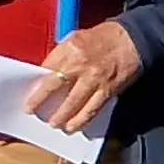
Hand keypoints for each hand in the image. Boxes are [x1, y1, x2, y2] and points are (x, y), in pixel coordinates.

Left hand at [27, 19, 143, 133]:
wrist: (133, 40)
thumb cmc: (103, 37)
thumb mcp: (76, 37)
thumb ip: (61, 55)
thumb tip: (47, 73)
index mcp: (71, 49)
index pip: (47, 69)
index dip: (37, 83)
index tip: (30, 92)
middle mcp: (81, 65)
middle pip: (56, 87)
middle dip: (41, 101)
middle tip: (32, 111)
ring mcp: (95, 79)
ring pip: (74, 103)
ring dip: (62, 116)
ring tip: (54, 124)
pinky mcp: (108, 90)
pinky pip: (93, 109)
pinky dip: (82, 120)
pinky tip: (74, 126)